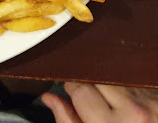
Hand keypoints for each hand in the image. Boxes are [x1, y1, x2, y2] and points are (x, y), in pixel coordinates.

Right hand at [41, 82, 157, 122]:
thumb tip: (49, 98)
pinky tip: (131, 109)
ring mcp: (152, 103)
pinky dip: (129, 92)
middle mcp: (134, 111)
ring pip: (116, 79)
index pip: (79, 89)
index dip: (71, 88)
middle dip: (90, 86)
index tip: (71, 91)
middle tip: (93, 102)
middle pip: (96, 79)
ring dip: (111, 88)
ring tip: (115, 109)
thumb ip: (67, 121)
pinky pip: (136, 84)